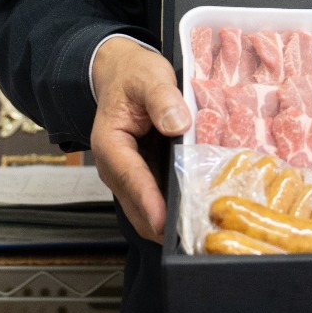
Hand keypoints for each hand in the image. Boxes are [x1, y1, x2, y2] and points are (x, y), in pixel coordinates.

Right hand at [90, 34, 190, 240]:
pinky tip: (199, 219)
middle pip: (136, 207)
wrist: (121, 75)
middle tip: (196, 237)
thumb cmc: (134, 76)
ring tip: (201, 235)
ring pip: (146, 213)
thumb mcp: (149, 77)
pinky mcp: (144, 180)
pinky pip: (157, 204)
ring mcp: (129, 178)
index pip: (130, 177)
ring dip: (169, 226)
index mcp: (110, 143)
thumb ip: (162, 98)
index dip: (149, 201)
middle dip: (163, 225)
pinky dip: (174, 214)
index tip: (165, 223)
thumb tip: (177, 124)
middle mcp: (115, 168)